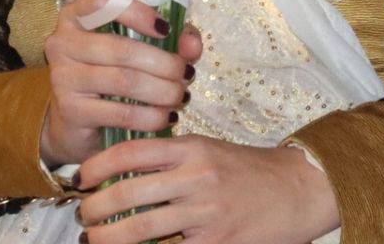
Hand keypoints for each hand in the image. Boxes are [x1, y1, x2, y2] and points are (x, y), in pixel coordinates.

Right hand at [41, 0, 202, 167]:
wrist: (75, 123)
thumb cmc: (111, 74)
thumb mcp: (141, 48)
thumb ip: (172, 39)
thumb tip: (192, 43)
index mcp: (76, 16)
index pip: (104, 1)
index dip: (139, 13)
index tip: (166, 29)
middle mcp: (62, 43)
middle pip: (123, 49)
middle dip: (166, 64)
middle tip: (186, 74)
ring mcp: (63, 78)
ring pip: (126, 81)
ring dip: (163, 91)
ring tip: (181, 96)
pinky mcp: (70, 111)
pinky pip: (121, 113)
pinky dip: (152, 116)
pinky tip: (166, 117)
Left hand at [78, 137, 339, 243]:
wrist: (302, 189)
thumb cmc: (254, 172)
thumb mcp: (212, 152)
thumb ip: (174, 160)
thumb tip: (125, 175)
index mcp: (194, 149)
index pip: (131, 152)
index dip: (96, 166)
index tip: (81, 178)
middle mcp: (196, 177)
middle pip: (125, 194)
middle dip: (93, 210)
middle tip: (84, 216)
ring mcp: (205, 213)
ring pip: (137, 230)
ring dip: (106, 238)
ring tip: (95, 238)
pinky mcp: (215, 243)